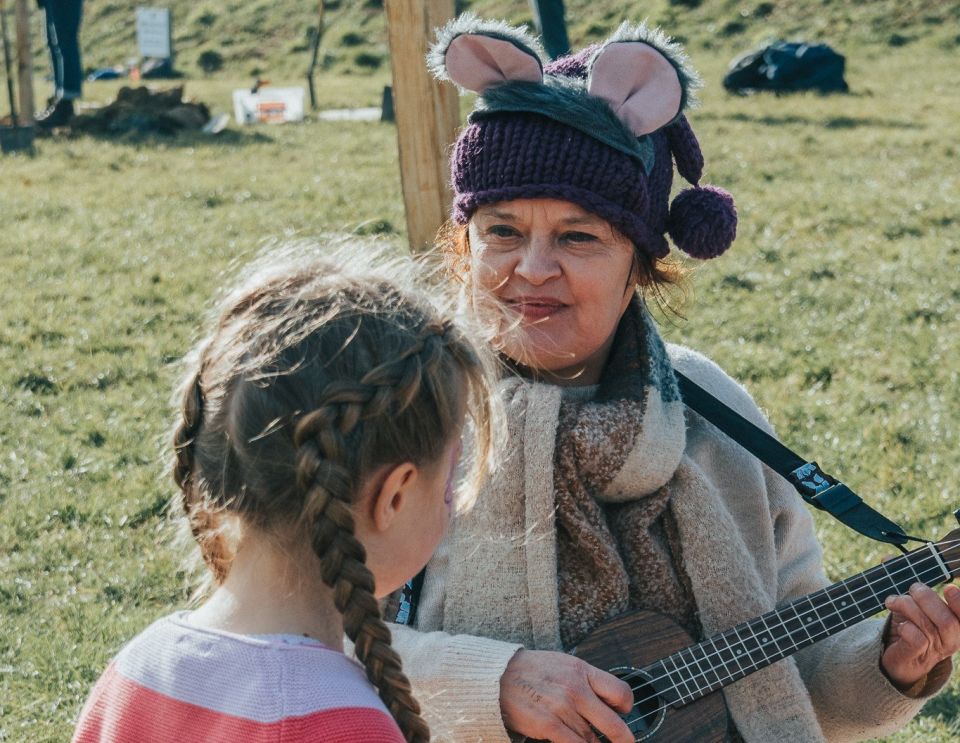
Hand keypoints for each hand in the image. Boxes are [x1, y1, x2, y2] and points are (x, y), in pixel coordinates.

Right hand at [500, 649, 634, 742]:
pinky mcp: (549, 725)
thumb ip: (584, 680)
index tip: (623, 714)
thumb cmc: (530, 671)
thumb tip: (605, 702)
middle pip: (613, 724)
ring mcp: (563, 708)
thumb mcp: (562, 664)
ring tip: (592, 742)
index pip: (620, 691)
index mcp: (581, 670)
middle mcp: (576, 688)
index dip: (626, 708)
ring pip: (593, 740)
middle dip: (624, 741)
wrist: (497, 676)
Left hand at [881, 582, 959, 690]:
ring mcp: (935, 650)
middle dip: (926, 598)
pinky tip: (900, 624)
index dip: (959, 603)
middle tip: (912, 589)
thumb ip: (905, 581)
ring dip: (907, 607)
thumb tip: (888, 559)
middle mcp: (951, 639)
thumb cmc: (911, 625)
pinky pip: (917, 639)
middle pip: (947, 620)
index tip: (949, 588)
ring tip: (892, 601)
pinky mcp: (917, 656)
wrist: (899, 657)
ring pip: (928, 626)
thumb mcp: (911, 602)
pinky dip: (906, 626)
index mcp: (957, 623)